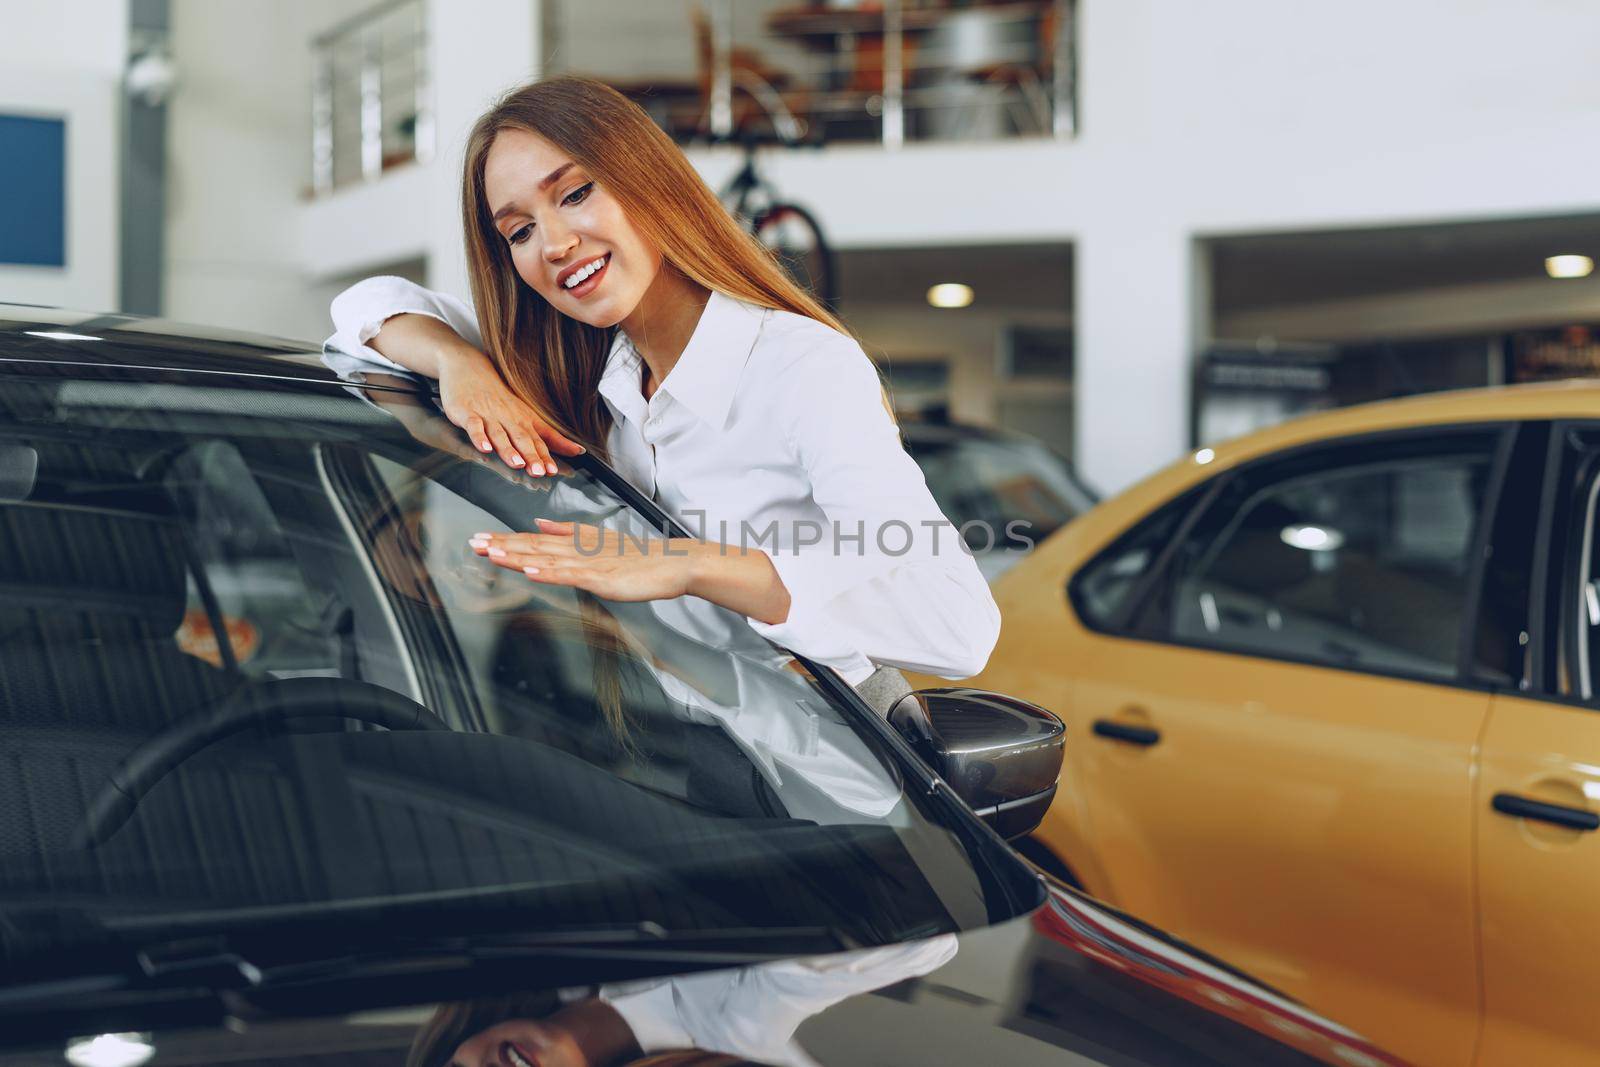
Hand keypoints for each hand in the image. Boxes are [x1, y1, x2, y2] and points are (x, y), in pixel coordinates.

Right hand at [438, 347, 585, 473]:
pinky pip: (474, 427)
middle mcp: (509, 418)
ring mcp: (488, 416)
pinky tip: (485, 449)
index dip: (547, 455)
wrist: (470, 368)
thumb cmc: (500, 398)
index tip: (555, 470)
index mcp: (524, 420)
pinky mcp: (468, 413)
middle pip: (522, 439)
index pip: (540, 439)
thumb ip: (550, 436)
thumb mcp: (528, 415)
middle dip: (532, 456)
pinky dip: (479, 438)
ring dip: (509, 450)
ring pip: (500, 435)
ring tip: (517, 464)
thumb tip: (577, 451)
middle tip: (539, 472)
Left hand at [469, 519, 698, 601]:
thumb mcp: (599, 540)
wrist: (673, 563)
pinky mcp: (602, 578)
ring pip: (547, 559)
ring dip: (518, 556)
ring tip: (492, 554)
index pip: (534, 540)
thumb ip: (567, 531)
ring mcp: (590, 563)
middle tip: (474, 544)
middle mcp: (578, 550)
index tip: (482, 539)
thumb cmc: (640, 557)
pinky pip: (571, 576)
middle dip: (503, 545)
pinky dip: (548, 572)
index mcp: (576, 543)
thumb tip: (539, 523)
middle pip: (534, 546)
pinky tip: (530, 571)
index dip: (507, 539)